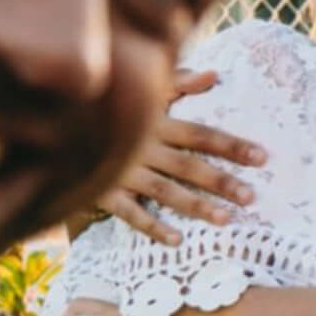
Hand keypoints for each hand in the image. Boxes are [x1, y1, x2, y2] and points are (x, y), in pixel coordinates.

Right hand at [97, 71, 267, 244]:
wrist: (52, 119)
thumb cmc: (106, 102)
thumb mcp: (140, 87)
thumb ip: (177, 82)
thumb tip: (214, 75)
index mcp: (155, 122)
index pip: (201, 134)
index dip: (232, 145)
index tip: (263, 158)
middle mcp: (142, 146)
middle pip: (188, 165)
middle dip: (220, 181)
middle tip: (250, 197)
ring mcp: (122, 170)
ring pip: (164, 190)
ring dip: (195, 205)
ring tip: (225, 220)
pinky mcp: (102, 190)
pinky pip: (129, 212)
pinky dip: (151, 226)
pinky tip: (177, 240)